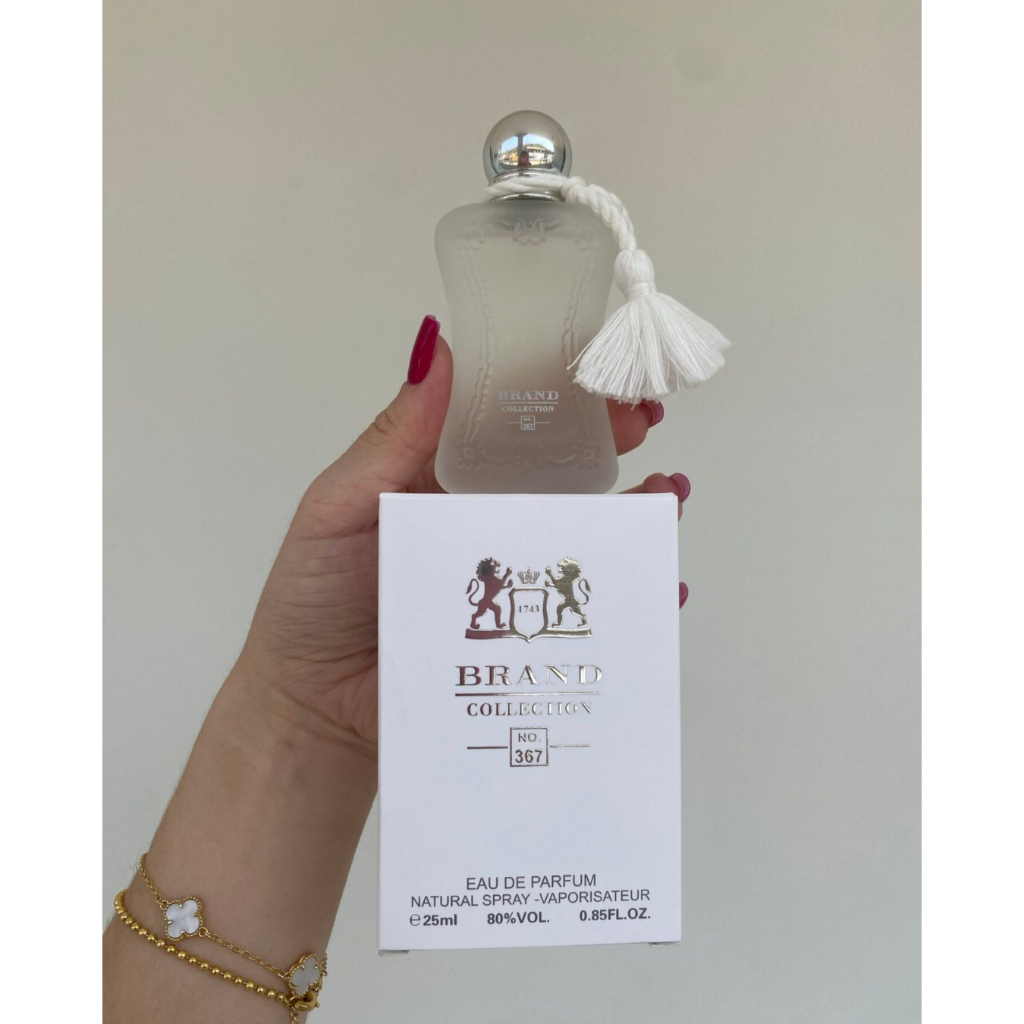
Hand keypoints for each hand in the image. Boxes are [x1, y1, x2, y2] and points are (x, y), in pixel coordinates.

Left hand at [236, 316, 688, 754]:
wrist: (312, 706)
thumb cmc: (315, 596)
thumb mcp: (341, 505)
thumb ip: (394, 435)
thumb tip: (439, 343)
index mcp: (443, 477)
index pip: (506, 420)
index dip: (552, 389)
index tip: (597, 366)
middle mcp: (485, 518)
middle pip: (558, 470)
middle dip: (607, 438)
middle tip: (644, 417)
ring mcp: (512, 577)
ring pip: (584, 533)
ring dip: (635, 509)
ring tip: (670, 493)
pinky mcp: (525, 634)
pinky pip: (587, 609)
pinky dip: (632, 593)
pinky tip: (662, 585)